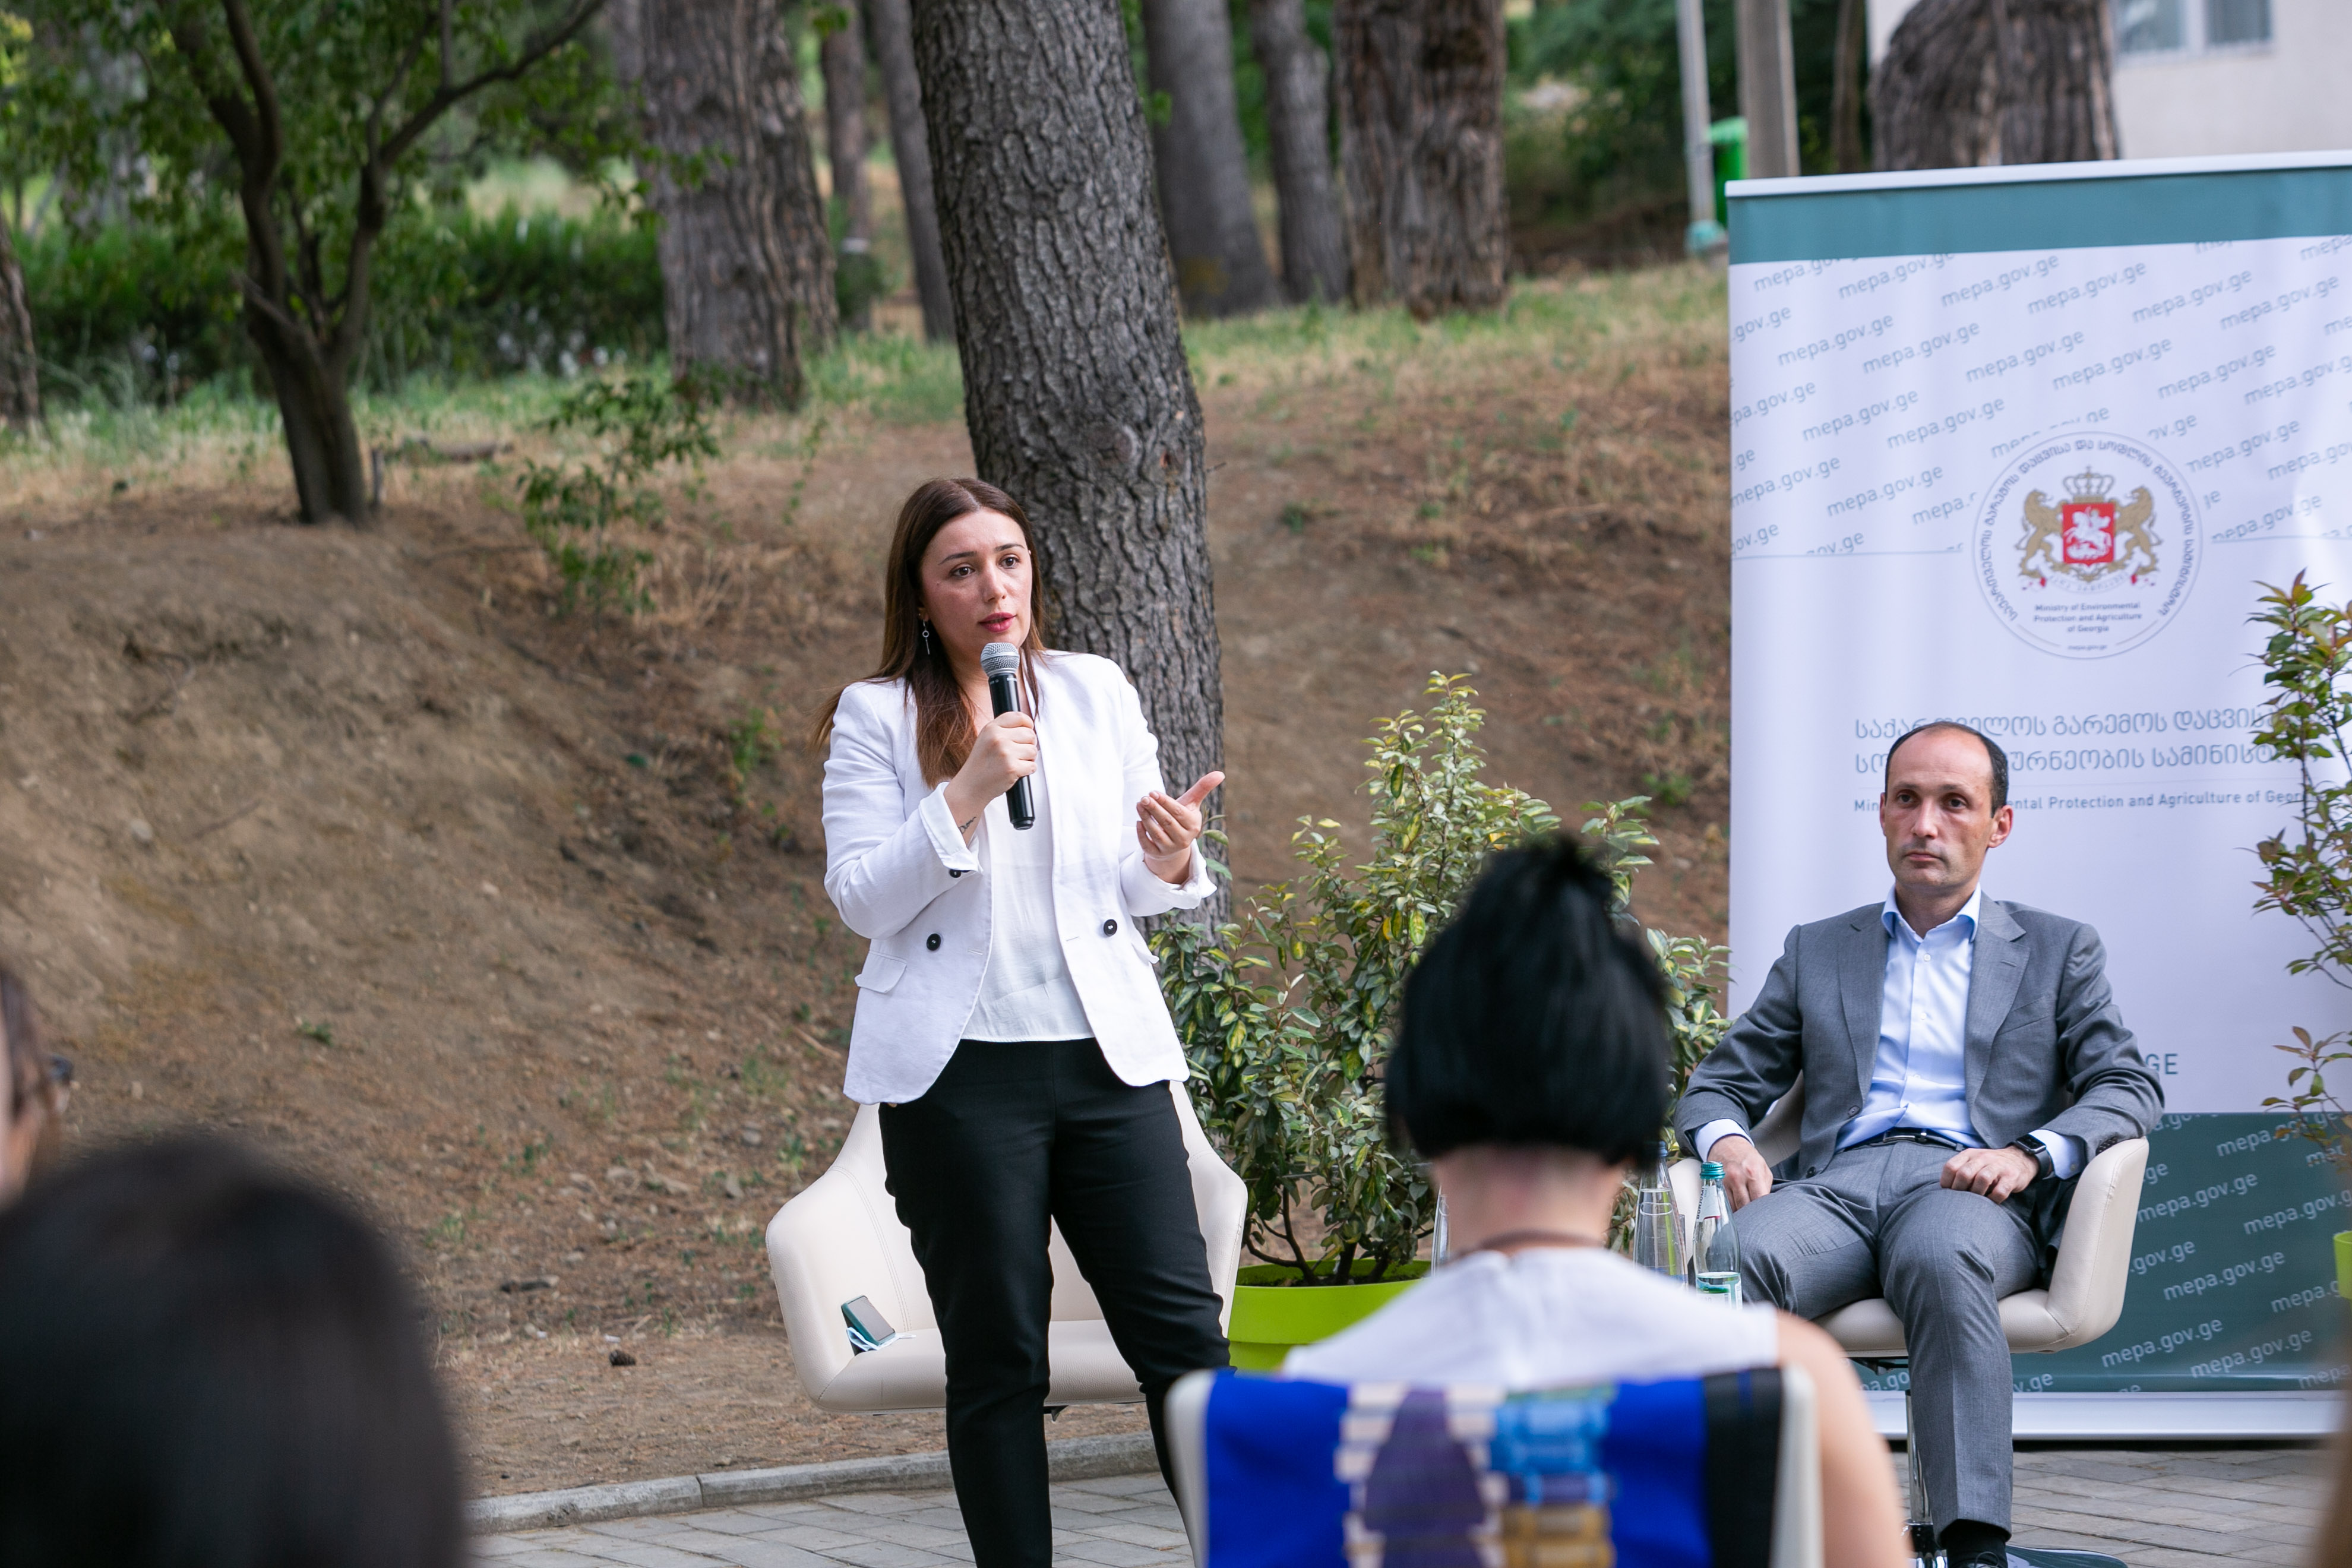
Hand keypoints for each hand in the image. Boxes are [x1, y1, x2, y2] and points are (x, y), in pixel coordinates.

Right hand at [943, 712, 1036, 836]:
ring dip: (1029, 759)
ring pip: (1033, 751)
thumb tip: (1029, 727)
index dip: (1028, 724)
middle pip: (1030, 735)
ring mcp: (1005, 753)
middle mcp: (998, 738)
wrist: (970, 786)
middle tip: (1019, 753)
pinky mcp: (1012, 768)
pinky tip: (1015, 772)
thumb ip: (1004, 730)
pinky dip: (1027, 770)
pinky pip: (1032, 766)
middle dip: (1029, 745)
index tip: (1028, 730)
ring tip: (1015, 763)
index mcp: (991, 728)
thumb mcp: (986, 739)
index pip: (1019, 717)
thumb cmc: (981, 764)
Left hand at [1138, 771, 1222, 882]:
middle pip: (1167, 822)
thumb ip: (1203, 788)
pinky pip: (1148, 845)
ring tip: (1139, 805)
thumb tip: (1220, 773)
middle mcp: (1183, 839)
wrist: (1175, 841)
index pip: (1178, 812)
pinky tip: (1138, 822)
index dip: (1165, 802)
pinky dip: (1141, 834)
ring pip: (1156, 833)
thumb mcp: (1192, 803)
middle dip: (1154, 809)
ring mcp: (1170, 848)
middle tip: (1144, 797)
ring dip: (1146, 818)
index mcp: (1193, 825)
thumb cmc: (1182, 817)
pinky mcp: (1157, 854)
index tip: (1153, 792)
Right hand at [1711, 1134, 1773, 1209]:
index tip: (1764, 1215)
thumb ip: (1766, 1187)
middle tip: (1754, 1217)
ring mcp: (1725, 1181)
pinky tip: (1734, 1206)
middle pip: (1744, 1207)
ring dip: (1739, 1212)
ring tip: (1744, 1211)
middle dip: (1750, 1214)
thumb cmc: (1747, 1156)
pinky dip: (1729, 1207)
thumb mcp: (1763, 1168)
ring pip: (1732, 1207)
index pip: (1759, 1200)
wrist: (1727, 1143)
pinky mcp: (1715, 1184)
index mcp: (1753, 1173)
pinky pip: (1723, 1202)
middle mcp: (1737, 1178)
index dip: (1762, 1211)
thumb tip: (1766, 1205)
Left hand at [1940, 1144, 2038, 1202]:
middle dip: (1960, 1189)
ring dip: (1977, 1193)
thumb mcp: (1973, 1161)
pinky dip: (1993, 1199)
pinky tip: (1991, 1201)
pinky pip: (2000, 1191)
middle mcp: (1983, 1158)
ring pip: (1982, 1179)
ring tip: (1976, 1200)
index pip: (1951, 1167)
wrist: (2019, 1159)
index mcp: (1969, 1154)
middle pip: (1964, 1173)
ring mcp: (1998, 1166)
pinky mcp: (2011, 1177)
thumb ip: (1960, 1170)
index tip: (1948, 1193)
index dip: (1946, 1182)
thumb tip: (1945, 1190)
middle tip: (1961, 1199)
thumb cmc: (1990, 1165)